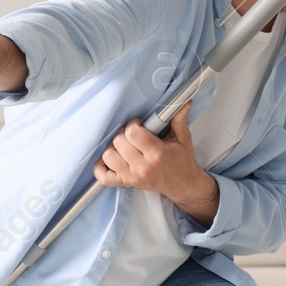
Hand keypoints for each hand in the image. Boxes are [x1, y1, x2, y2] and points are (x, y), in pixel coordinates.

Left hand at [94, 104, 220, 225]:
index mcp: (157, 154)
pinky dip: (101, 167)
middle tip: (133, 135)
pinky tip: (112, 159)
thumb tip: (184, 101)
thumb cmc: (181, 160)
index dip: (134, 125)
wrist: (182, 184)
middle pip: (118, 142)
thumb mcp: (183, 138)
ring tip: (124, 146)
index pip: (133, 133)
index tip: (140, 125)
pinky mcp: (126, 183)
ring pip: (108, 156)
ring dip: (113, 148)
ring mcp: (132, 177)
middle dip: (124, 134)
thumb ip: (179, 119)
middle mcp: (143, 167)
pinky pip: (103, 176)